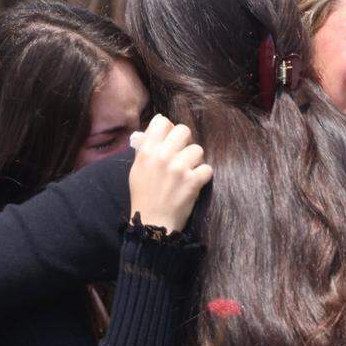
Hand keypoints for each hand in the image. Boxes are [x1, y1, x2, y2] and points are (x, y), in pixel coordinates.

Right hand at [128, 114, 212, 232]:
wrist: (153, 223)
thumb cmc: (144, 196)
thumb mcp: (137, 168)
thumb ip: (147, 146)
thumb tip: (160, 121)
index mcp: (146, 151)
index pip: (162, 122)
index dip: (169, 130)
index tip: (171, 141)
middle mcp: (162, 156)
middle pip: (184, 130)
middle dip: (185, 142)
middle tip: (182, 156)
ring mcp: (179, 168)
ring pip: (198, 149)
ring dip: (195, 161)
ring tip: (188, 172)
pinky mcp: (193, 181)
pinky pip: (207, 168)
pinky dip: (203, 176)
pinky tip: (194, 183)